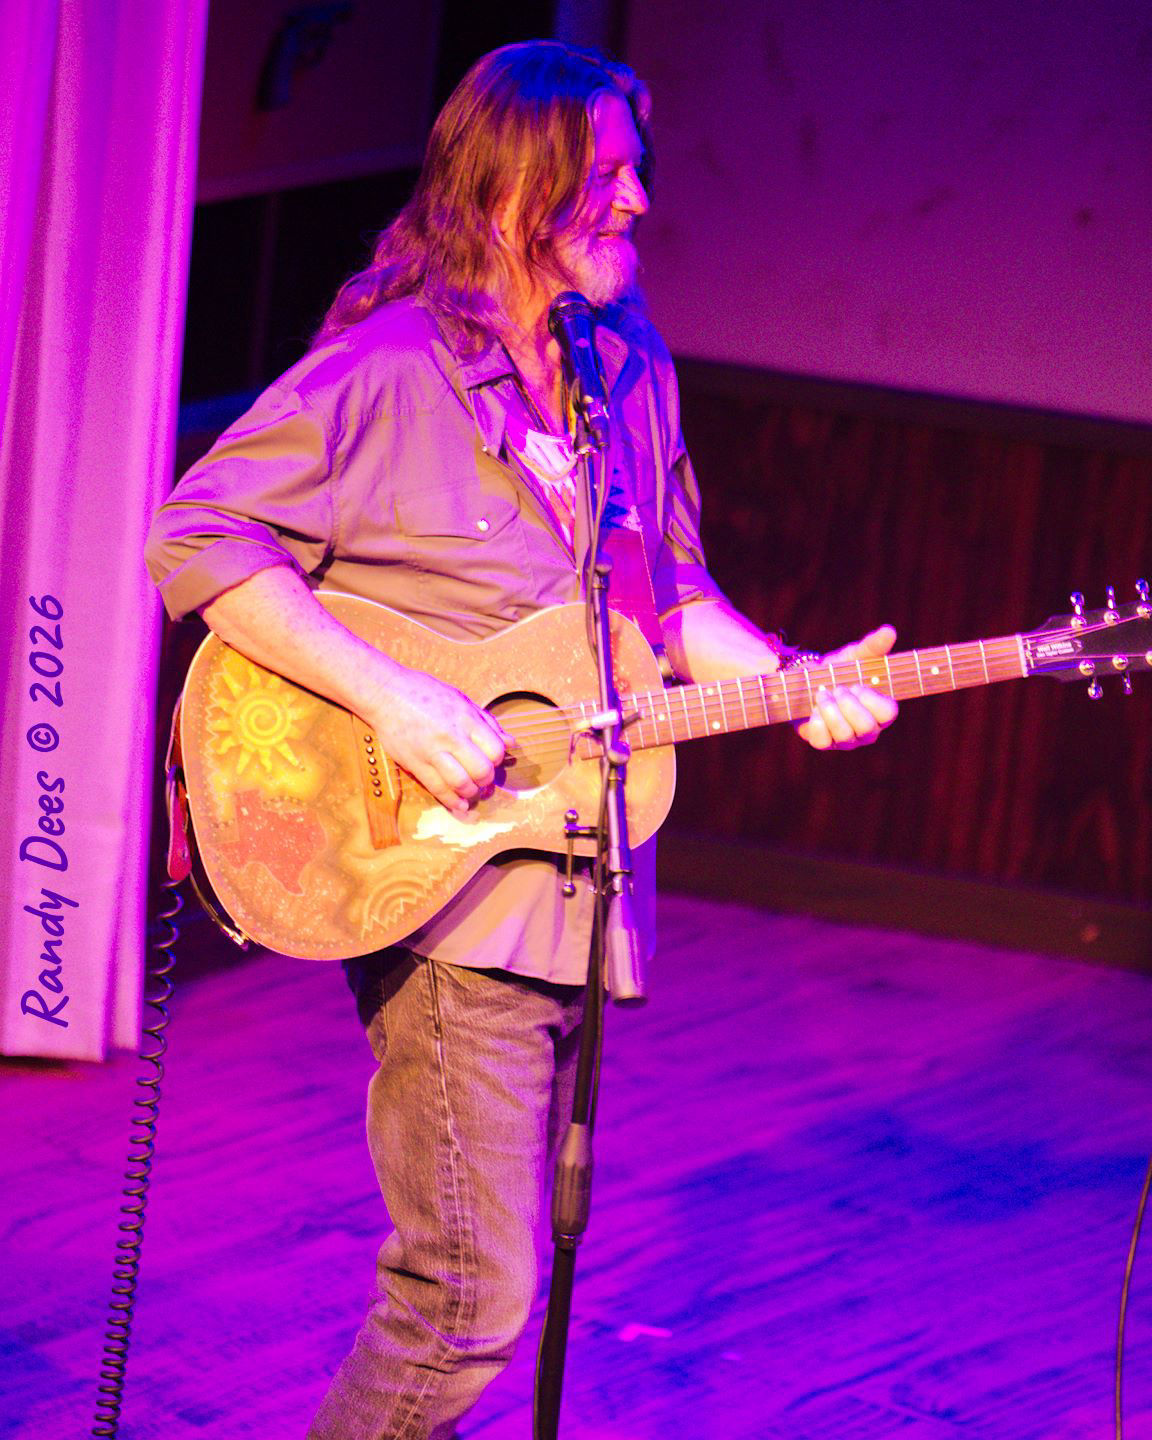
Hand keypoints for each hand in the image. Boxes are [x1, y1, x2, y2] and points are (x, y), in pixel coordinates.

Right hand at [364, 663, 511, 813]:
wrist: (386, 694)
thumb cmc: (423, 693)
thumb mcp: (460, 699)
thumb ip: (486, 721)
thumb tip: (510, 742)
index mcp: (465, 718)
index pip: (495, 749)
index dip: (498, 760)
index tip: (492, 760)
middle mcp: (451, 736)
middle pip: (481, 770)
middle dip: (487, 780)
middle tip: (484, 780)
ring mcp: (432, 751)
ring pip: (461, 783)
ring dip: (471, 792)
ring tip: (471, 791)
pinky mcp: (415, 763)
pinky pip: (438, 789)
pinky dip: (452, 801)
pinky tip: (460, 804)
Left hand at [794, 625, 898, 751]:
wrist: (809, 680)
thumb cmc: (840, 670)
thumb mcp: (855, 656)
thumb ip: (873, 646)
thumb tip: (889, 631)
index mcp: (881, 710)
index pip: (888, 713)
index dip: (870, 698)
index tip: (857, 684)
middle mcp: (868, 730)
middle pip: (866, 727)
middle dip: (848, 704)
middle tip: (837, 688)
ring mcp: (847, 740)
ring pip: (844, 735)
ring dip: (830, 710)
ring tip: (822, 694)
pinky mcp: (825, 743)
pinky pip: (823, 741)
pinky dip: (817, 722)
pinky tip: (813, 709)